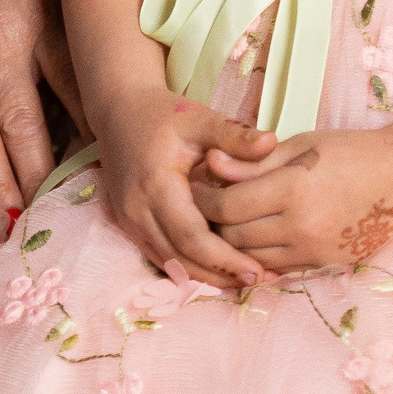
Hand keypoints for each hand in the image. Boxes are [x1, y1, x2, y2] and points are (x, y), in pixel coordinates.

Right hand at [91, 85, 276, 288]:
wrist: (120, 112)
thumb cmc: (163, 114)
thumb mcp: (199, 118)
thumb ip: (233, 134)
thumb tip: (272, 142)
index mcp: (156, 184)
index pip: (192, 236)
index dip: (225, 259)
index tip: (258, 270)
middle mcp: (137, 209)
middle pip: (181, 258)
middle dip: (220, 275)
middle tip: (259, 281)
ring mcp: (129, 220)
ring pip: (169, 263)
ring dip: (205, 277)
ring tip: (243, 282)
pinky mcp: (129, 225)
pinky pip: (160, 256)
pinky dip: (188, 267)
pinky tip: (216, 271)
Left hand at [193, 126, 392, 273]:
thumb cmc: (353, 151)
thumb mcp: (301, 145)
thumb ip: (253, 160)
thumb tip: (210, 162)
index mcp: (292, 189)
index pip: (227, 206)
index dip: (203, 198)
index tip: (193, 185)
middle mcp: (300, 226)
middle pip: (234, 237)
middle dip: (210, 223)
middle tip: (198, 206)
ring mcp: (313, 250)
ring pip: (252, 259)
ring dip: (230, 245)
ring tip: (221, 223)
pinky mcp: (324, 264)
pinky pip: (278, 269)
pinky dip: (258, 258)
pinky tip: (250, 241)